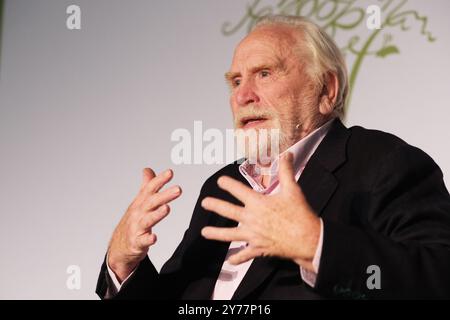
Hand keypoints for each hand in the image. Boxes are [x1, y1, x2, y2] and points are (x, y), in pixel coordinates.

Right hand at [108, 168, 181, 281]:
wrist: (119, 246)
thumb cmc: (132, 222)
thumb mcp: (138, 202)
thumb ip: (146, 186)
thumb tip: (148, 169)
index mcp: (140, 202)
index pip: (150, 188)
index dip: (159, 180)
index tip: (170, 172)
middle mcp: (138, 213)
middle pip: (152, 202)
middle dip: (165, 195)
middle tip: (179, 189)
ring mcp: (137, 228)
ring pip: (148, 220)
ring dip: (157, 214)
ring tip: (167, 208)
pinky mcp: (137, 242)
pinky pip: (142, 241)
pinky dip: (148, 239)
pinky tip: (154, 238)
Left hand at [201, 152, 319, 270]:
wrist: (308, 239)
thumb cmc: (300, 214)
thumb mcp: (293, 190)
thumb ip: (286, 171)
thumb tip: (286, 155)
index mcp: (257, 203)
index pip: (238, 190)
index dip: (227, 184)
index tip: (220, 181)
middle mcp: (251, 219)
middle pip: (228, 211)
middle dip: (215, 206)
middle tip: (204, 203)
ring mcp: (253, 235)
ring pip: (230, 235)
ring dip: (216, 234)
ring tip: (204, 233)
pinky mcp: (259, 249)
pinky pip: (245, 255)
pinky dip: (237, 258)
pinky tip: (229, 261)